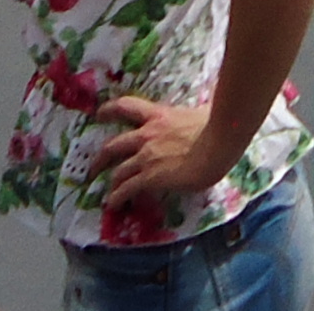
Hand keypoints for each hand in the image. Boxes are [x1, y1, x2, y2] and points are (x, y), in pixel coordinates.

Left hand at [88, 96, 228, 208]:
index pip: (127, 106)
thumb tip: (205, 111)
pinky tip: (114, 205)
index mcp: (159, 116)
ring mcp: (146, 157)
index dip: (110, 110)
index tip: (100, 114)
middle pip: (113, 146)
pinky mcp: (150, 177)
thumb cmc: (217, 126)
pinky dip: (117, 198)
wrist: (219, 143)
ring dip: (111, 183)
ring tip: (108, 194)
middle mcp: (146, 135)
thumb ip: (194, 114)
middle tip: (94, 167)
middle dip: (101, 158)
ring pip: (118, 171)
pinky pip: (126, 189)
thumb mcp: (200, 113)